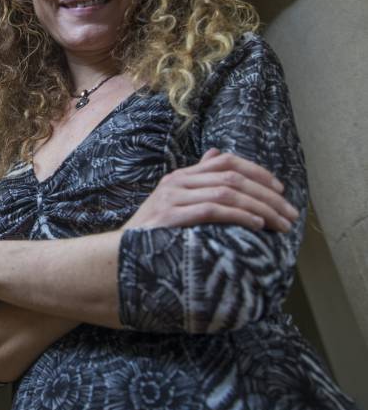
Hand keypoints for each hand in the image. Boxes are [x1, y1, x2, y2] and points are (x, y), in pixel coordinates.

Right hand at [123, 148, 298, 231]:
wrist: (118, 256)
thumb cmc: (151, 235)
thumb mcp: (174, 204)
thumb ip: (197, 182)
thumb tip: (216, 154)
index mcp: (180, 177)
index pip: (225, 161)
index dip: (257, 171)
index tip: (280, 189)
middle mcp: (176, 182)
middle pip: (232, 176)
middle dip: (268, 194)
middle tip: (290, 214)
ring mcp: (172, 198)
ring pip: (227, 192)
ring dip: (261, 207)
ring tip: (280, 224)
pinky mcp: (171, 216)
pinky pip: (212, 210)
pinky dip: (239, 216)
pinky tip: (256, 225)